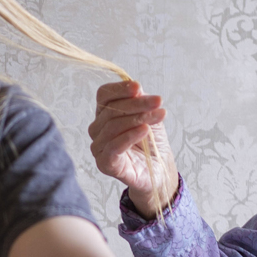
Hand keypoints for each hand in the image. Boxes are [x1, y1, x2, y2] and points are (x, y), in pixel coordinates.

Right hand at [89, 80, 179, 219]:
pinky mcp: (105, 164)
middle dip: (137, 104)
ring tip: (158, 116)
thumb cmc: (151, 142)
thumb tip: (136, 87)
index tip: (138, 87)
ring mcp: (99, 147)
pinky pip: (113, 147)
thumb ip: (139, 101)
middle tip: (158, 101)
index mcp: (105, 114)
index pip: (104, 95)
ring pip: (112, 127)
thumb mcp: (148, 115)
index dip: (119, 89)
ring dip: (138, 118)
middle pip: (111, 110)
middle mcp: (97, 129)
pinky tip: (144, 130)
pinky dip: (129, 136)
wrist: (159, 169)